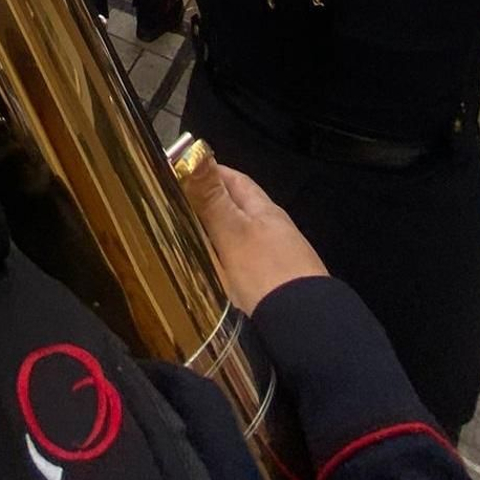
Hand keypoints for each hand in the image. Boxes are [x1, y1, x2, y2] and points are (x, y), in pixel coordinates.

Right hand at [180, 146, 327, 314]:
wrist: (304, 328)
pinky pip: (241, 265)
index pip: (236, 180)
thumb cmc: (266, 273)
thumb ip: (212, 197)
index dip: (210, 172)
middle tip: (175, 208)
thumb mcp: (234, 232)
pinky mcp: (272, 287)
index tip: (180, 171)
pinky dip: (223, 263)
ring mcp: (276, 260)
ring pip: (240, 238)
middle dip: (209, 205)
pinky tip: (211, 273)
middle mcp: (273, 231)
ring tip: (186, 240)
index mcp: (265, 211)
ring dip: (216, 236)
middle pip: (238, 209)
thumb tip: (195, 150)